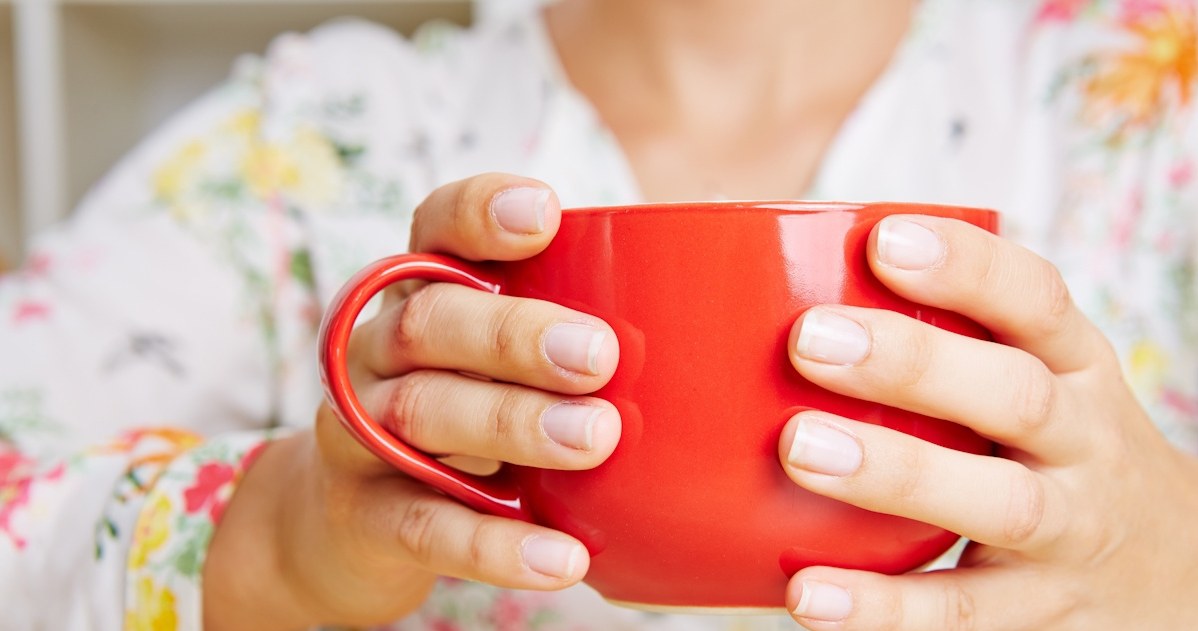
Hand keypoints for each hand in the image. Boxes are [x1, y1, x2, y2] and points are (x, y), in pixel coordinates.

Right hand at [203, 174, 620, 629]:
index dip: (480, 212)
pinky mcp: (360, 513)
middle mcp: (380, 349)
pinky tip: (561, 557)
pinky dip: (493, 544)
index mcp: (424, 295)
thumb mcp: (501, 364)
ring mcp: (359, 430)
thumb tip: (729, 321)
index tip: (546, 213)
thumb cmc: (464, 418)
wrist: (351, 526)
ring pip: (420, 412)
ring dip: (510, 423)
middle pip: (430, 321)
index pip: (436, 229)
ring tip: (593, 440)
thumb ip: (573, 334)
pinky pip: (422, 524)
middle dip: (513, 333)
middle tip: (597, 356)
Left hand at [779, 215, 1197, 628]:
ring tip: (801, 449)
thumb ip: (949, 345)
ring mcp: (1070, 533)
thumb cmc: (1060, 451)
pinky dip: (884, 607)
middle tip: (812, 339)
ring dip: (897, 473)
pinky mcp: (1041, 614)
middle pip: (1016, 396)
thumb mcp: (1042, 381)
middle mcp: (1085, 443)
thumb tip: (774, 292)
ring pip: (998, 503)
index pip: (1037, 301)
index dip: (967, 267)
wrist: (1177, 571)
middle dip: (915, 363)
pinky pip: (962, 612)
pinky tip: (808, 593)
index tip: (884, 239)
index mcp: (1076, 368)